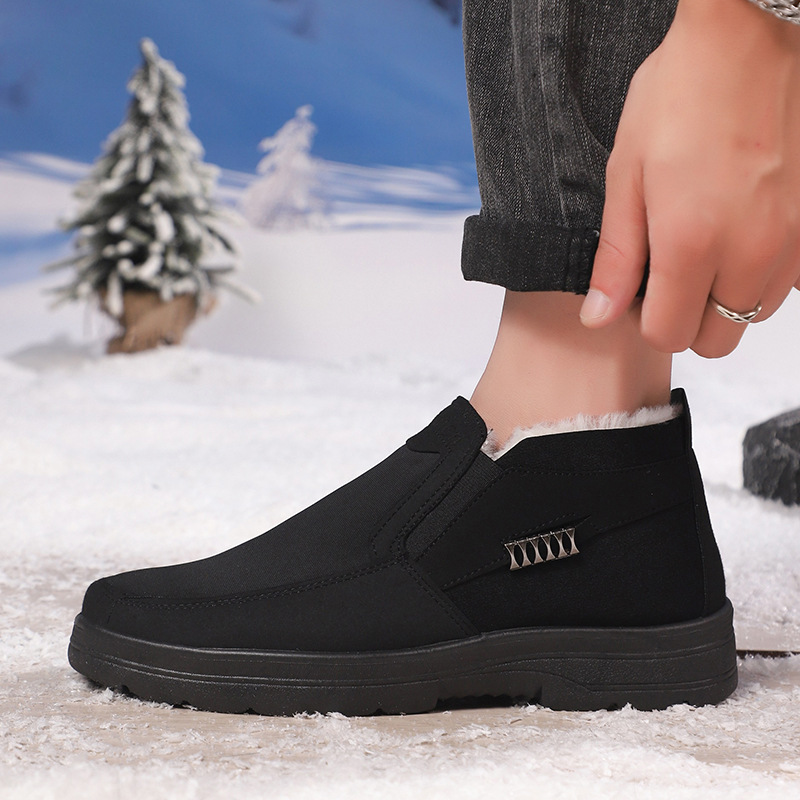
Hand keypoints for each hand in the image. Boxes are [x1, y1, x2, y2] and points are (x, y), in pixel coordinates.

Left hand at [581, 0, 799, 356]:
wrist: (751, 35)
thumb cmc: (682, 94)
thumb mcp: (627, 176)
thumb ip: (617, 260)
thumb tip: (599, 318)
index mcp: (693, 243)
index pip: (669, 335)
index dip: (646, 321)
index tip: (639, 292)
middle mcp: (753, 251)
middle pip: (717, 339)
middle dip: (687, 320)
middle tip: (669, 275)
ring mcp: (796, 239)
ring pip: (756, 313)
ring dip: (726, 297)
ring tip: (707, 246)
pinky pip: (790, 279)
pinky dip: (763, 272)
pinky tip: (742, 231)